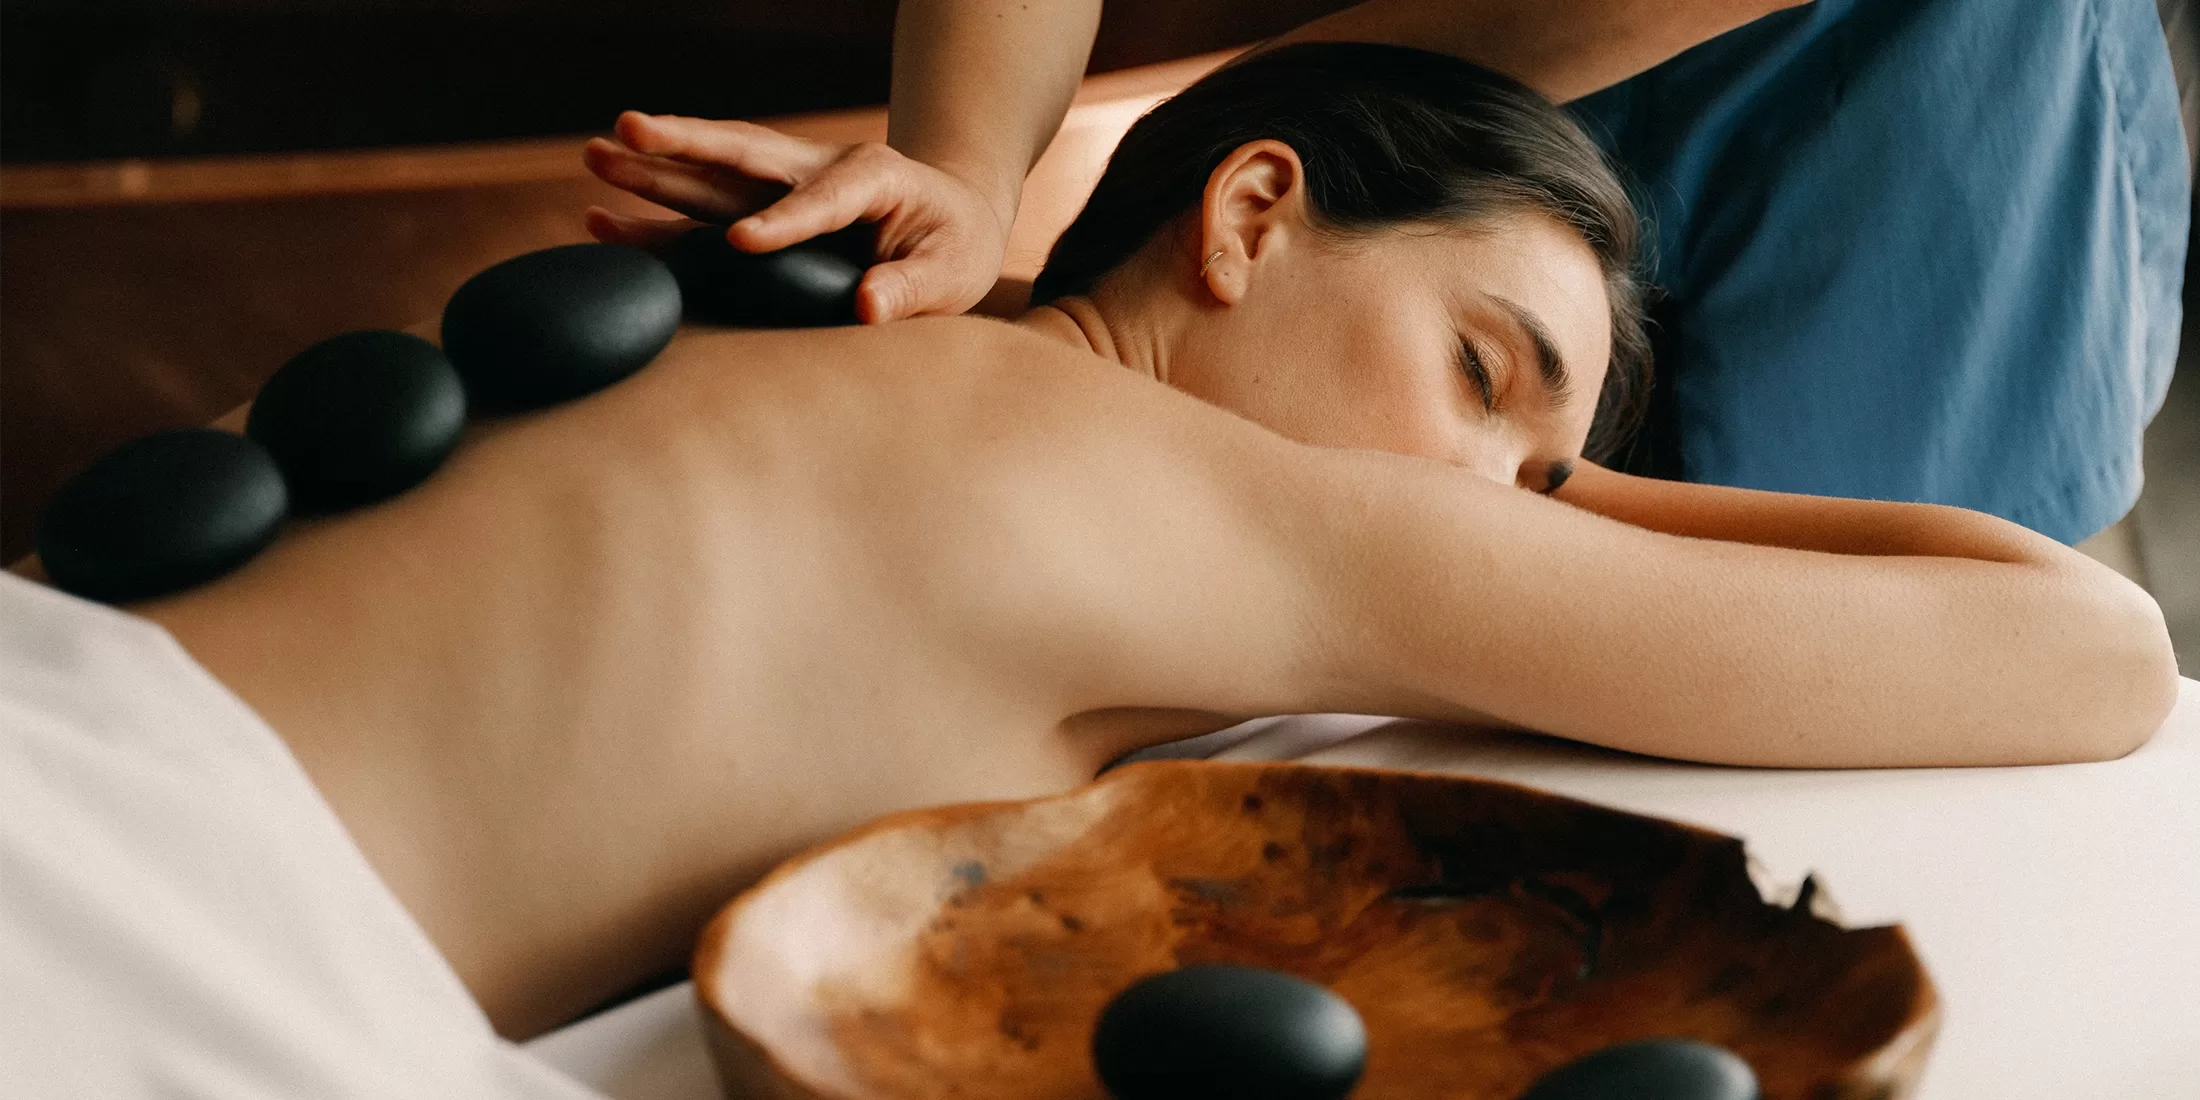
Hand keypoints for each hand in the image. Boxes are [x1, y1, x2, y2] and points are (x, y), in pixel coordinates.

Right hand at [583, 111, 1014, 322]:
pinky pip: (699, 219)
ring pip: (710, 178)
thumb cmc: (954, 244)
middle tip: (627, 129)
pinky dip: (654, 222)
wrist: (947, 223)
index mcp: (871, 175)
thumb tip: (867, 310)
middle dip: (684, 144)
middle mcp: (815, 171)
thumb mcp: (952, 270)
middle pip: (743, 156)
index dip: (783, 221)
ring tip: (593, 158)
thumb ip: (913, 288)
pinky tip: (599, 220)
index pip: (822, 198)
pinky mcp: (759, 218)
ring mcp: (781, 191)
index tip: (741, 244)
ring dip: (653, 170)